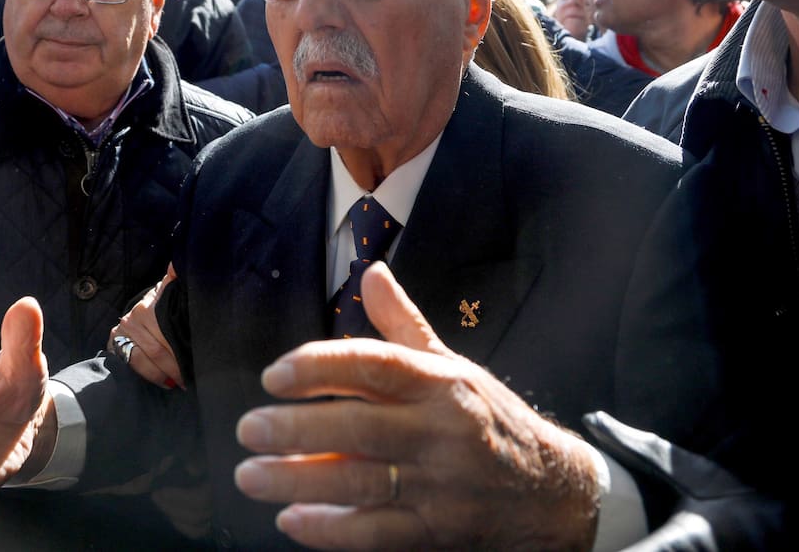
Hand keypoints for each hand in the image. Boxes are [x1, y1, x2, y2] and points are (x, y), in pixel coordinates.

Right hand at [108, 263, 184, 388]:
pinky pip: (130, 365)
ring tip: (177, 383)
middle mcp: (131, 320)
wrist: (142, 310)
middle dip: (174, 368)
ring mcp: (120, 332)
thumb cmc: (163, 304)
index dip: (179, 354)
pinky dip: (148, 375)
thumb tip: (176, 265)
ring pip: (142, 361)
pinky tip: (163, 382)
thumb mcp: (170, 292)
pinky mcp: (113, 344)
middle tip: (188, 380)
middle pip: (156, 352)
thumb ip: (175, 281)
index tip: (193, 363)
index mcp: (147, 308)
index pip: (164, 338)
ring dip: (161, 375)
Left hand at [233, 263, 599, 550]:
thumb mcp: (453, 366)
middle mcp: (441, 431)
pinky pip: (377, 534)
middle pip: (359, 427)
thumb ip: (403, 324)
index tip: (274, 374)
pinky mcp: (437, 532)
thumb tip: (370, 271)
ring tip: (251, 474)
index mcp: (441, 384)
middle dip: (295, 428)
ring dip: (297, 480)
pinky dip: (331, 529)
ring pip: (360, 483)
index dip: (321, 367)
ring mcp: (440, 486)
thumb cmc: (487, 419)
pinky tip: (291, 519)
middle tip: (247, 428)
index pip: (376, 365)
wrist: (550, 493)